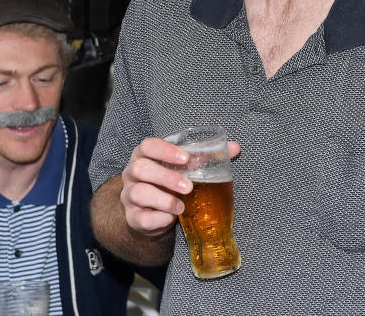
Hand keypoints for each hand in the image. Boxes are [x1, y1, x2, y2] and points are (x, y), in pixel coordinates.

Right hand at [119, 137, 240, 236]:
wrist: (153, 213)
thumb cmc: (169, 183)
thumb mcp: (184, 168)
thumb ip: (206, 157)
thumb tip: (235, 147)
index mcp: (144, 155)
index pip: (148, 146)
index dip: (165, 151)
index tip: (185, 159)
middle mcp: (132, 173)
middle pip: (141, 169)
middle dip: (167, 177)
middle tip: (189, 187)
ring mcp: (129, 196)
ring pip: (138, 193)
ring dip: (163, 200)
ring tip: (182, 206)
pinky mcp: (132, 217)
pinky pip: (141, 218)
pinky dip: (158, 219)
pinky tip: (171, 218)